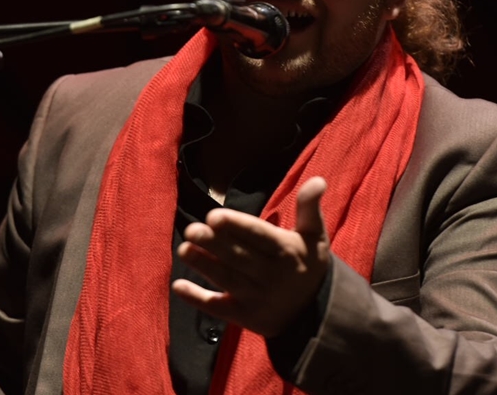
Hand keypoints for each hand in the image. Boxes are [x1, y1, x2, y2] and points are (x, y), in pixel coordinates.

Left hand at [171, 176, 329, 337]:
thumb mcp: (315, 237)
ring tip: (183, 249)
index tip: (214, 216)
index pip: (258, 236)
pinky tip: (177, 286)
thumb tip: (318, 180)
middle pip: (238, 257)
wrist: (317, 314)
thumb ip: (309, 208)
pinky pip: (218, 308)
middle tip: (192, 230)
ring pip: (226, 280)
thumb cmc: (310, 265)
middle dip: (214, 244)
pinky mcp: (244, 316)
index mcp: (285, 251)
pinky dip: (198, 299)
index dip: (236, 226)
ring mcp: (256, 297)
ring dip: (203, 265)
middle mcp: (270, 275)